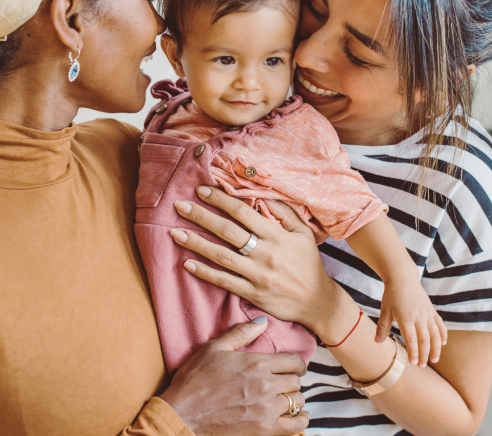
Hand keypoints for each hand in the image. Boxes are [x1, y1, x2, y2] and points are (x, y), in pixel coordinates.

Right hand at [160, 319, 308, 435]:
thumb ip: (241, 333)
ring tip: (284, 400)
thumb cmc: (194, 380)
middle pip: (296, 381)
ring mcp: (266, 409)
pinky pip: (296, 426)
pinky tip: (294, 417)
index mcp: (256, 362)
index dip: (296, 364)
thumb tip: (263, 321)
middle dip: (292, 381)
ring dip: (293, 400)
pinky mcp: (264, 430)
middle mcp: (265, 384)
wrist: (182, 414)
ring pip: (297, 402)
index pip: (293, 361)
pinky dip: (299, 421)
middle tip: (283, 383)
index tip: (292, 367)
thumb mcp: (214, 348)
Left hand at [169, 185, 335, 330]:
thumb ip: (284, 213)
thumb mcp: (303, 233)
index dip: (220, 200)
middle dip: (201, 216)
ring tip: (175, 232)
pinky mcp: (252, 294)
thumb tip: (262, 196)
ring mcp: (257, 275)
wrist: (317, 302)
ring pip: (221, 256)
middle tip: (179, 206)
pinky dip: (205, 272)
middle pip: (227, 231)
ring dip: (196, 243)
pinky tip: (187, 263)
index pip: (243, 212)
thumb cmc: (308, 263)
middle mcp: (265, 254)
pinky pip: (224, 281)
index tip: (202, 190)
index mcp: (276, 236)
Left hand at [376, 277, 447, 367]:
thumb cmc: (391, 295)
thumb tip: (377, 342)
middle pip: (425, 340)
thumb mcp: (385, 310)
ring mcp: (427, 314)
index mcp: (406, 318)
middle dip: (424, 354)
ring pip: (435, 334)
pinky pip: (440, 325)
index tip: (413, 363)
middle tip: (422, 366)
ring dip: (436, 348)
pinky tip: (442, 344)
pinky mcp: (432, 311)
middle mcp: (419, 317)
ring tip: (434, 359)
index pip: (412, 339)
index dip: (414, 352)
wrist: (403, 278)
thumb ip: (382, 327)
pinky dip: (443, 335)